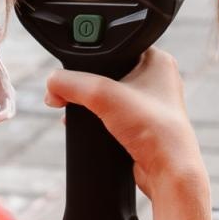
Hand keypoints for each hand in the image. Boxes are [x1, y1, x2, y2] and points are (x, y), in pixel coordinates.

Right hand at [44, 49, 207, 203]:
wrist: (167, 173)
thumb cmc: (154, 130)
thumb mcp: (103, 96)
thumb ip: (72, 83)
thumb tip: (52, 83)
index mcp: (157, 60)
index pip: (115, 46)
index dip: (90, 55)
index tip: (70, 67)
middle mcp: (156, 79)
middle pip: (106, 72)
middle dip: (83, 84)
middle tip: (67, 92)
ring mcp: (149, 104)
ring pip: (107, 95)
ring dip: (87, 103)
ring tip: (73, 108)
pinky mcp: (141, 125)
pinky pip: (111, 114)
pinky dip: (95, 119)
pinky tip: (84, 124)